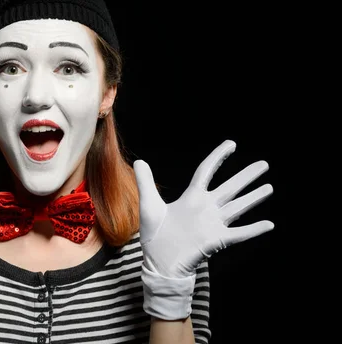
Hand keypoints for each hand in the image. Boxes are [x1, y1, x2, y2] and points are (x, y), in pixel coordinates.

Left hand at [135, 139, 273, 278]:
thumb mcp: (148, 206)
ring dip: (254, 198)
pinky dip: (254, 229)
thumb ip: (145, 182)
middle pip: (230, 187)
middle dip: (246, 176)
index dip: (218, 157)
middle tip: (264, 164)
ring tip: (269, 187)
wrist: (159, 264)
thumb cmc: (155, 237)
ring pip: (238, 206)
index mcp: (191, 197)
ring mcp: (213, 224)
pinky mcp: (217, 240)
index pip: (207, 171)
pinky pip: (239, 234)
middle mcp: (206, 208)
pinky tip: (268, 224)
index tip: (231, 144)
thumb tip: (139, 161)